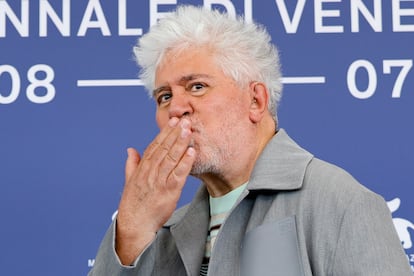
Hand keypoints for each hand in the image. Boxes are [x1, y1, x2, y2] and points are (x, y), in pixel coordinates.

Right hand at [115, 117, 195, 263]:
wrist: (135, 224)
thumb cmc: (134, 203)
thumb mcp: (130, 181)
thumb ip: (132, 164)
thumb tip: (130, 149)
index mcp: (142, 168)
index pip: (155, 146)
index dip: (165, 133)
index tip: (173, 122)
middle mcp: (150, 172)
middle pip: (164, 148)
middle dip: (175, 133)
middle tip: (184, 120)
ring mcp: (159, 181)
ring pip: (171, 158)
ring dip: (180, 143)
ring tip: (188, 130)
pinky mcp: (169, 191)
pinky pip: (179, 174)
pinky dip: (185, 162)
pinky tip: (192, 152)